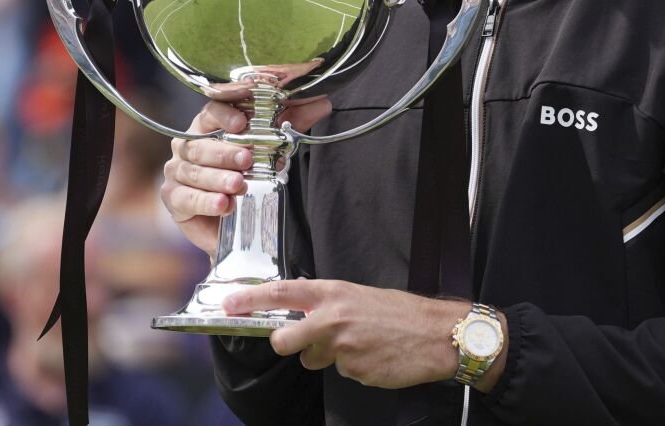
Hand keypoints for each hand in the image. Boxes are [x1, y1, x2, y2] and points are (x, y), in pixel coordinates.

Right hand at [159, 86, 331, 256]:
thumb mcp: (273, 145)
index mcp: (208, 125)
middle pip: (202, 144)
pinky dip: (205, 201)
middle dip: (225, 153)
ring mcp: (177, 171)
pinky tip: (223, 205)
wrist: (234, 218)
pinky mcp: (174, 198)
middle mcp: (188, 145)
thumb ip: (294, 122)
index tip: (242, 123)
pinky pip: (186, 197)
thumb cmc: (247, 173)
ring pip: (194, 171)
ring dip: (217, 179)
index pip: (210, 111)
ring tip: (238, 185)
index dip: (224, 115)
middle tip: (248, 160)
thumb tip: (324, 103)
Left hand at [222, 279, 483, 389]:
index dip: (251, 299)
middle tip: (303, 344)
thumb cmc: (401, 313)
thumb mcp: (360, 296)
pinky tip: (374, 356)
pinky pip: (341, 372)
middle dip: (287, 345)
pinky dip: (353, 367)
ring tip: (360, 344)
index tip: (229, 304)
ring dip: (328, 357)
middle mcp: (333, 317)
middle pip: (285, 339)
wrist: (436, 334)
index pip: (282, 292)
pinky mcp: (353, 370)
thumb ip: (329, 305)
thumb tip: (301, 317)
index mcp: (334, 292)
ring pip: (314, 359)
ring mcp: (342, 346)